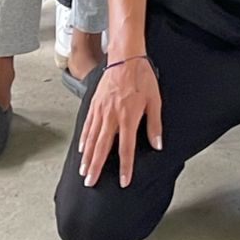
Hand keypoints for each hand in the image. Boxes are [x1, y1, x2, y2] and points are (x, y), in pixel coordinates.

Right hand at [78, 58, 162, 188]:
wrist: (126, 57)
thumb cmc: (142, 77)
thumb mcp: (155, 100)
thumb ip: (154, 125)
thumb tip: (157, 145)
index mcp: (128, 117)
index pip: (126, 148)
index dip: (126, 167)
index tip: (123, 182)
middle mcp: (112, 116)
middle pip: (102, 147)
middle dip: (96, 167)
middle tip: (90, 183)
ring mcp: (101, 110)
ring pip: (92, 138)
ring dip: (87, 157)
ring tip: (84, 171)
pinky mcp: (94, 103)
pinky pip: (87, 125)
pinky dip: (83, 139)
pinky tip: (82, 149)